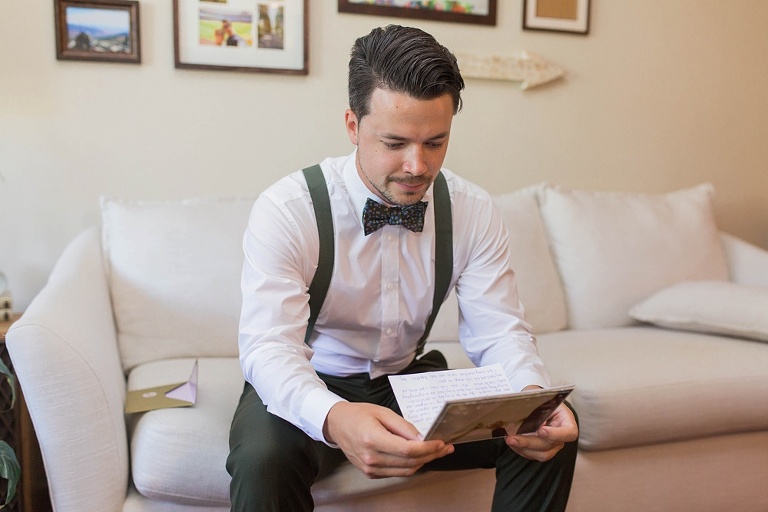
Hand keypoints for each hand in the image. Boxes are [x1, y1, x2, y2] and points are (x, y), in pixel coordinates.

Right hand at [324, 401, 453, 477]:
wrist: (336, 424)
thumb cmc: (358, 414)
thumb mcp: (382, 412)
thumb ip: (403, 426)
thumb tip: (422, 438)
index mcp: (373, 439)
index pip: (407, 450)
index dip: (427, 448)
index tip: (440, 442)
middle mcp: (371, 458)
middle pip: (410, 462)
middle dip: (431, 455)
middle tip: (445, 447)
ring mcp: (370, 468)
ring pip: (406, 471)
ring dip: (424, 462)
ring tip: (437, 452)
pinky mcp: (371, 473)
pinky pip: (397, 472)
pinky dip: (411, 465)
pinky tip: (420, 456)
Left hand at [505, 402, 577, 461]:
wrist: (538, 404)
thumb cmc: (542, 400)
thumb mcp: (541, 397)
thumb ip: (537, 404)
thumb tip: (524, 412)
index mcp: (566, 421)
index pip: (569, 432)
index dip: (555, 434)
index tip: (541, 430)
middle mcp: (561, 436)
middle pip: (549, 445)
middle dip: (529, 442)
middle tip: (512, 438)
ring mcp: (553, 446)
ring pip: (541, 454)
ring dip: (523, 448)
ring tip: (509, 440)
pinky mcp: (542, 451)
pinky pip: (533, 455)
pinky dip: (521, 450)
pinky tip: (512, 443)